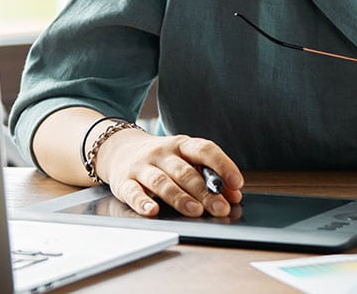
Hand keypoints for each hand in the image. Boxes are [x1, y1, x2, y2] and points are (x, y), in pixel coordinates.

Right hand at [95, 130, 244, 217]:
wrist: (119, 150)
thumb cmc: (161, 159)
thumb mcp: (185, 159)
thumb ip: (209, 175)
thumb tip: (234, 195)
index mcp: (181, 145)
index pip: (205, 150)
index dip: (223, 165)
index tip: (237, 182)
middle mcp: (162, 153)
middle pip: (185, 172)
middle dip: (205, 191)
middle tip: (220, 208)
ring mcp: (142, 166)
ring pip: (162, 182)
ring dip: (180, 197)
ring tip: (195, 211)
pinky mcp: (123, 182)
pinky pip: (133, 193)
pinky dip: (142, 203)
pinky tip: (153, 211)